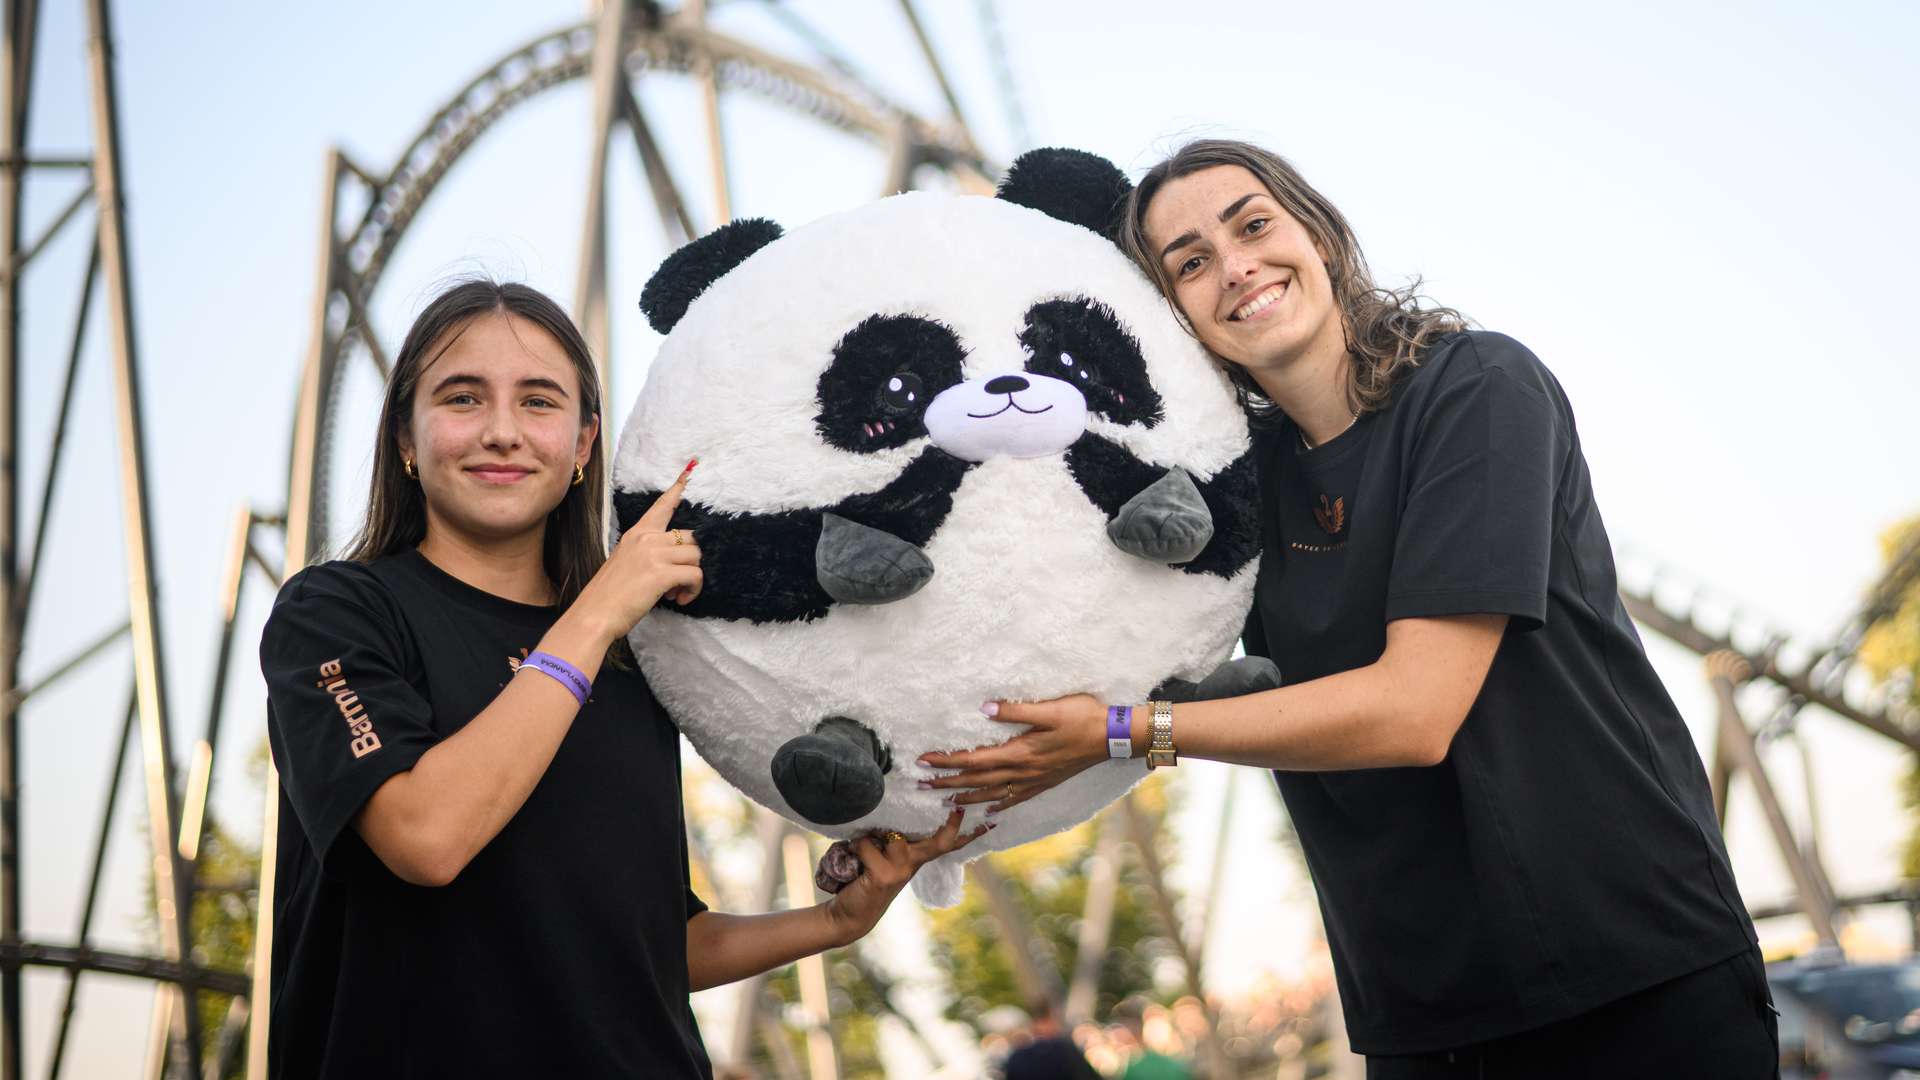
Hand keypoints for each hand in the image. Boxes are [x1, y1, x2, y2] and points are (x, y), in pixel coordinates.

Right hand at [579, 459, 702, 635]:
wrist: (593, 614)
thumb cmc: (607, 595)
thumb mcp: (624, 563)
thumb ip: (647, 554)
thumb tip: (670, 562)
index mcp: (636, 534)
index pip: (661, 507)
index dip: (677, 490)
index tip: (688, 472)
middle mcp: (647, 539)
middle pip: (691, 537)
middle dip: (691, 560)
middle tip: (676, 583)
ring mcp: (654, 554)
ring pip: (696, 556)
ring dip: (692, 578)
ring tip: (674, 594)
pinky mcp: (662, 573)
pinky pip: (695, 575)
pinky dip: (693, 590)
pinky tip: (678, 600)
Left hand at [820, 810, 990, 943]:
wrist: (851, 914)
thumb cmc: (865, 877)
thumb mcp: (883, 857)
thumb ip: (890, 840)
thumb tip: (885, 808)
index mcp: (916, 858)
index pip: (945, 843)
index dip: (963, 831)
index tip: (984, 819)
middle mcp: (913, 864)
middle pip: (940, 843)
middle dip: (952, 826)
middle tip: (960, 808)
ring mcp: (901, 871)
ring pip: (891, 836)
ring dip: (871, 836)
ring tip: (861, 848)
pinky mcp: (884, 876)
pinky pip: (866, 846)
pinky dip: (855, 847)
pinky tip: (852, 861)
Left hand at [916, 694, 1109, 812]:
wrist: (1112, 737)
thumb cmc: (1082, 717)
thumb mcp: (1050, 708)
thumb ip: (1016, 711)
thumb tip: (984, 709)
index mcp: (1020, 752)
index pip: (973, 759)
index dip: (946, 761)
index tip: (923, 761)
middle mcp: (1023, 771)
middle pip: (977, 780)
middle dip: (946, 783)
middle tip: (920, 786)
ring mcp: (1034, 780)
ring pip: (992, 793)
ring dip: (965, 798)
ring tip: (944, 803)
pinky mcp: (1045, 783)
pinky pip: (1015, 799)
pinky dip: (998, 806)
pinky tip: (988, 812)